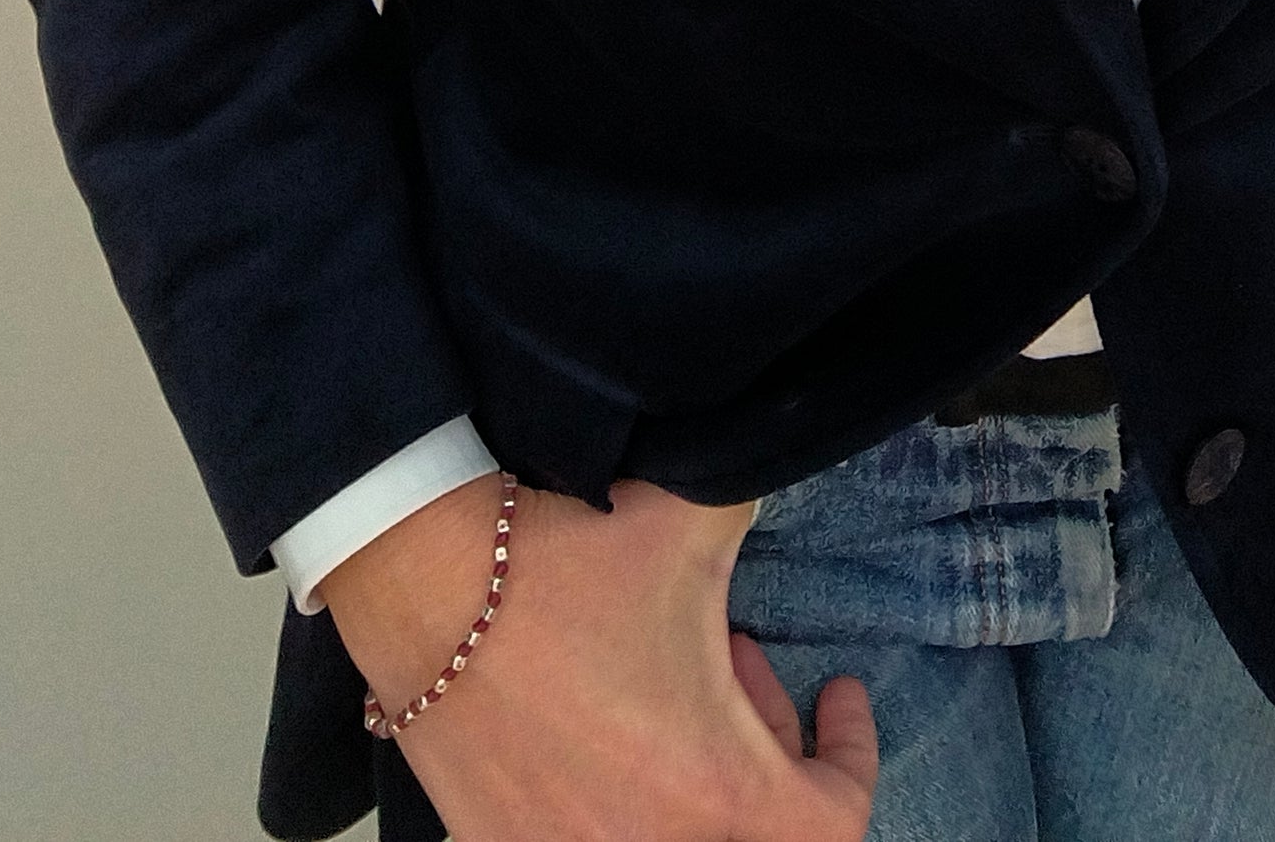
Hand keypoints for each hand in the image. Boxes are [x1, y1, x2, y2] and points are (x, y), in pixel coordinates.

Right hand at [322, 471, 877, 841]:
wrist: (424, 579)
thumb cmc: (564, 559)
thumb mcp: (696, 520)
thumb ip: (763, 518)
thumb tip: (792, 468)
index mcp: (714, 789)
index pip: (831, 827)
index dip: (851, 754)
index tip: (837, 694)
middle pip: (753, 834)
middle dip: (766, 746)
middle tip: (741, 663)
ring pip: (675, 834)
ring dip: (693, 772)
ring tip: (665, 687)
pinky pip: (594, 834)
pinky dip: (623, 795)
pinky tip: (601, 720)